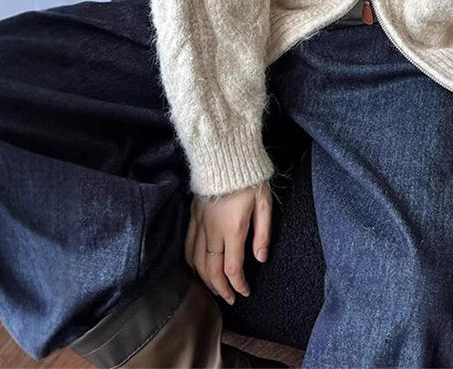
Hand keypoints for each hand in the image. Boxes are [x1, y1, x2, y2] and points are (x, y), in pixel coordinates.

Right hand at [184, 181, 271, 304]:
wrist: (226, 154)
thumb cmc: (250, 177)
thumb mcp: (265, 203)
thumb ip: (263, 233)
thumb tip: (260, 258)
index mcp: (232, 229)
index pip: (232, 267)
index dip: (238, 285)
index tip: (244, 292)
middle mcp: (212, 230)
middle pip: (210, 269)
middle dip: (219, 288)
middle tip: (229, 298)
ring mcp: (199, 222)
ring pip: (195, 260)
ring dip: (204, 278)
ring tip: (215, 287)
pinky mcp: (192, 215)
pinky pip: (187, 245)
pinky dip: (191, 262)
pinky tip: (198, 266)